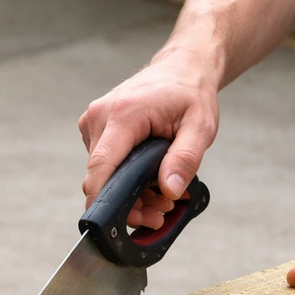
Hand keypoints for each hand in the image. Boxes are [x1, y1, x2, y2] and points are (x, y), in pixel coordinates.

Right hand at [79, 49, 219, 229]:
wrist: (181, 70)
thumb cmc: (190, 94)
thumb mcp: (200, 127)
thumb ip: (186, 159)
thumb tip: (170, 189)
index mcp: (122, 115)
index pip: (101, 167)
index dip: (103, 200)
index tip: (112, 224)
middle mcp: (99, 118)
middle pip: (101, 177)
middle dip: (130, 203)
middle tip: (163, 211)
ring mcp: (94, 123)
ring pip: (102, 175)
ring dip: (130, 194)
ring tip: (163, 196)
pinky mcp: (96, 130)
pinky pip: (105, 165)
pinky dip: (125, 179)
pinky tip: (150, 181)